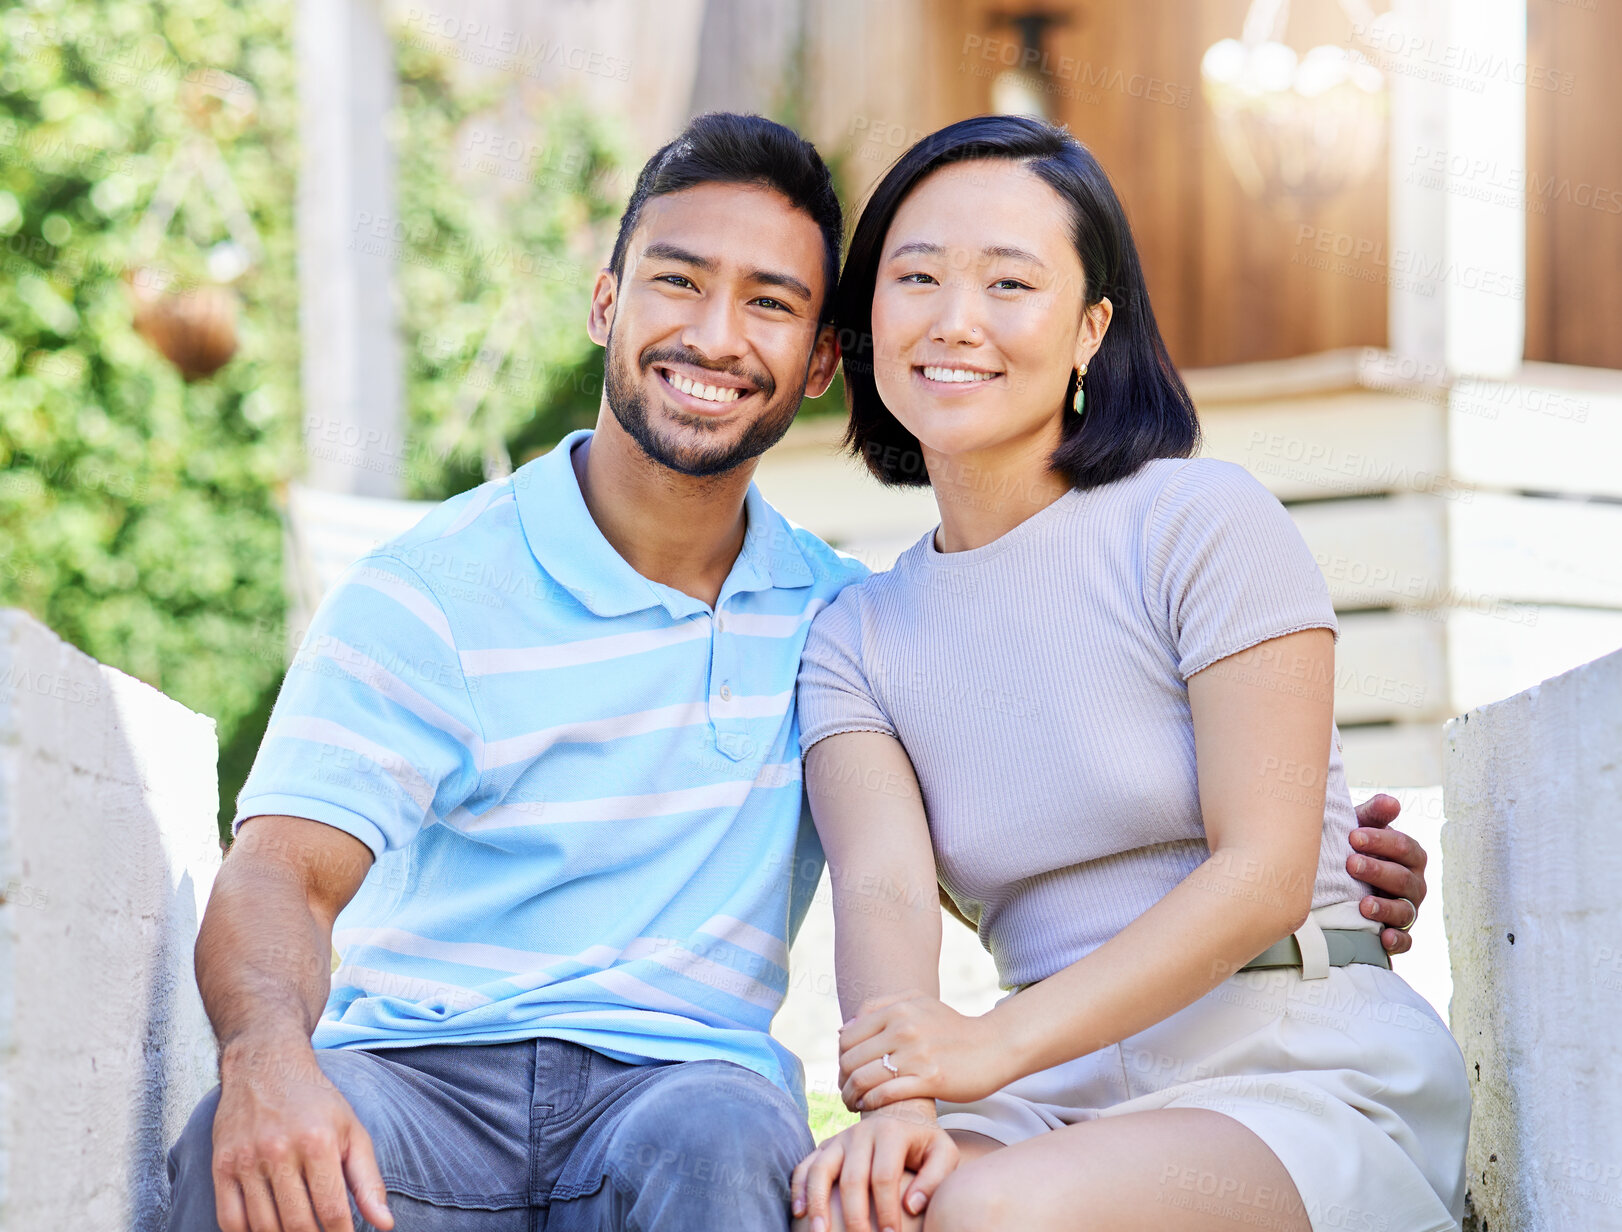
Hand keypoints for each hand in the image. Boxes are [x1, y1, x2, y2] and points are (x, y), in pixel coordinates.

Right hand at [212, 1035, 392, 1231]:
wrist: (265, 1064)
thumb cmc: (316, 1101)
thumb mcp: (352, 1130)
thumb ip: (369, 1180)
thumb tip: (385, 1224)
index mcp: (318, 1142)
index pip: (332, 1211)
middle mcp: (280, 1151)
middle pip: (297, 1225)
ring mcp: (247, 1159)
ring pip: (264, 1227)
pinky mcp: (221, 1165)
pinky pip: (229, 1220)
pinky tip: (266, 1229)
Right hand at [791, 1100, 957, 1231]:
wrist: (901, 1115)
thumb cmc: (923, 1144)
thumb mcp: (942, 1154)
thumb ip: (934, 1179)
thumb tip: (910, 1206)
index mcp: (891, 1133)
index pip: (884, 1176)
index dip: (887, 1210)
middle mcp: (861, 1133)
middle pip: (852, 1178)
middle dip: (854, 1216)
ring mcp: (839, 1138)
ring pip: (821, 1169)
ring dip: (818, 1203)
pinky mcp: (826, 1146)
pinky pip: (805, 1164)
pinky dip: (799, 1187)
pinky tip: (800, 1213)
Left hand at [837, 995, 1006, 1111]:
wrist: (994, 1046)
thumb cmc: (951, 1028)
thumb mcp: (919, 1002)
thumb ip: (880, 1007)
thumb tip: (844, 1029)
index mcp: (897, 1009)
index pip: (847, 1038)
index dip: (840, 1058)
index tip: (846, 1073)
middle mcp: (904, 1029)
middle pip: (850, 1060)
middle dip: (842, 1081)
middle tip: (847, 1092)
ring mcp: (917, 1055)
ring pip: (863, 1079)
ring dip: (851, 1097)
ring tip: (854, 1104)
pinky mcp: (930, 1079)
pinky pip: (886, 1094)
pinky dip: (872, 1103)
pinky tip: (871, 1107)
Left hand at [1349, 793, 1426, 954]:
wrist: (1344, 880)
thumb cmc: (1356, 849)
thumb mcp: (1362, 828)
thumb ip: (1375, 814)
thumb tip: (1391, 802)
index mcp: (1410, 856)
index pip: (1404, 847)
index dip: (1380, 841)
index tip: (1353, 836)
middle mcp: (1414, 883)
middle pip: (1403, 878)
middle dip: (1377, 870)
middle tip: (1350, 864)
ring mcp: (1409, 909)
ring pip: (1405, 911)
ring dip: (1385, 908)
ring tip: (1363, 905)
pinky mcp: (1400, 934)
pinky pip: (1406, 941)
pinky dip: (1397, 941)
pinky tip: (1383, 938)